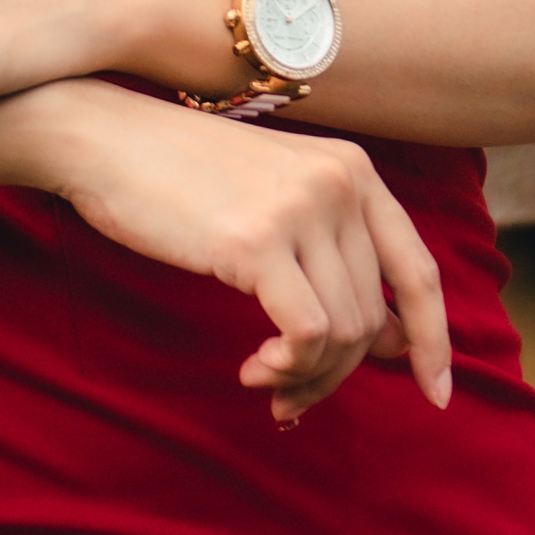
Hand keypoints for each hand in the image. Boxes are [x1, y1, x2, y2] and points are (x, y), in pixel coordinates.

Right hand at [38, 87, 452, 425]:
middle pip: (374, 316)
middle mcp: (340, 184)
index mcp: (353, 170)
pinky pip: (308, 334)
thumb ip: (331, 252)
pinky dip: (289, 366)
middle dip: (339, 372)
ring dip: (307, 375)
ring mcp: (301, 210)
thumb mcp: (272, 197)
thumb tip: (387, 340)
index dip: (433, 340)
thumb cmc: (175, 176)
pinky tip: (254, 369)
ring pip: (344, 333)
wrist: (100, 137)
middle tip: (293, 398)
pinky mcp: (257, 241)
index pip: (417, 271)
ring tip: (265, 381)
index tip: (434, 393)